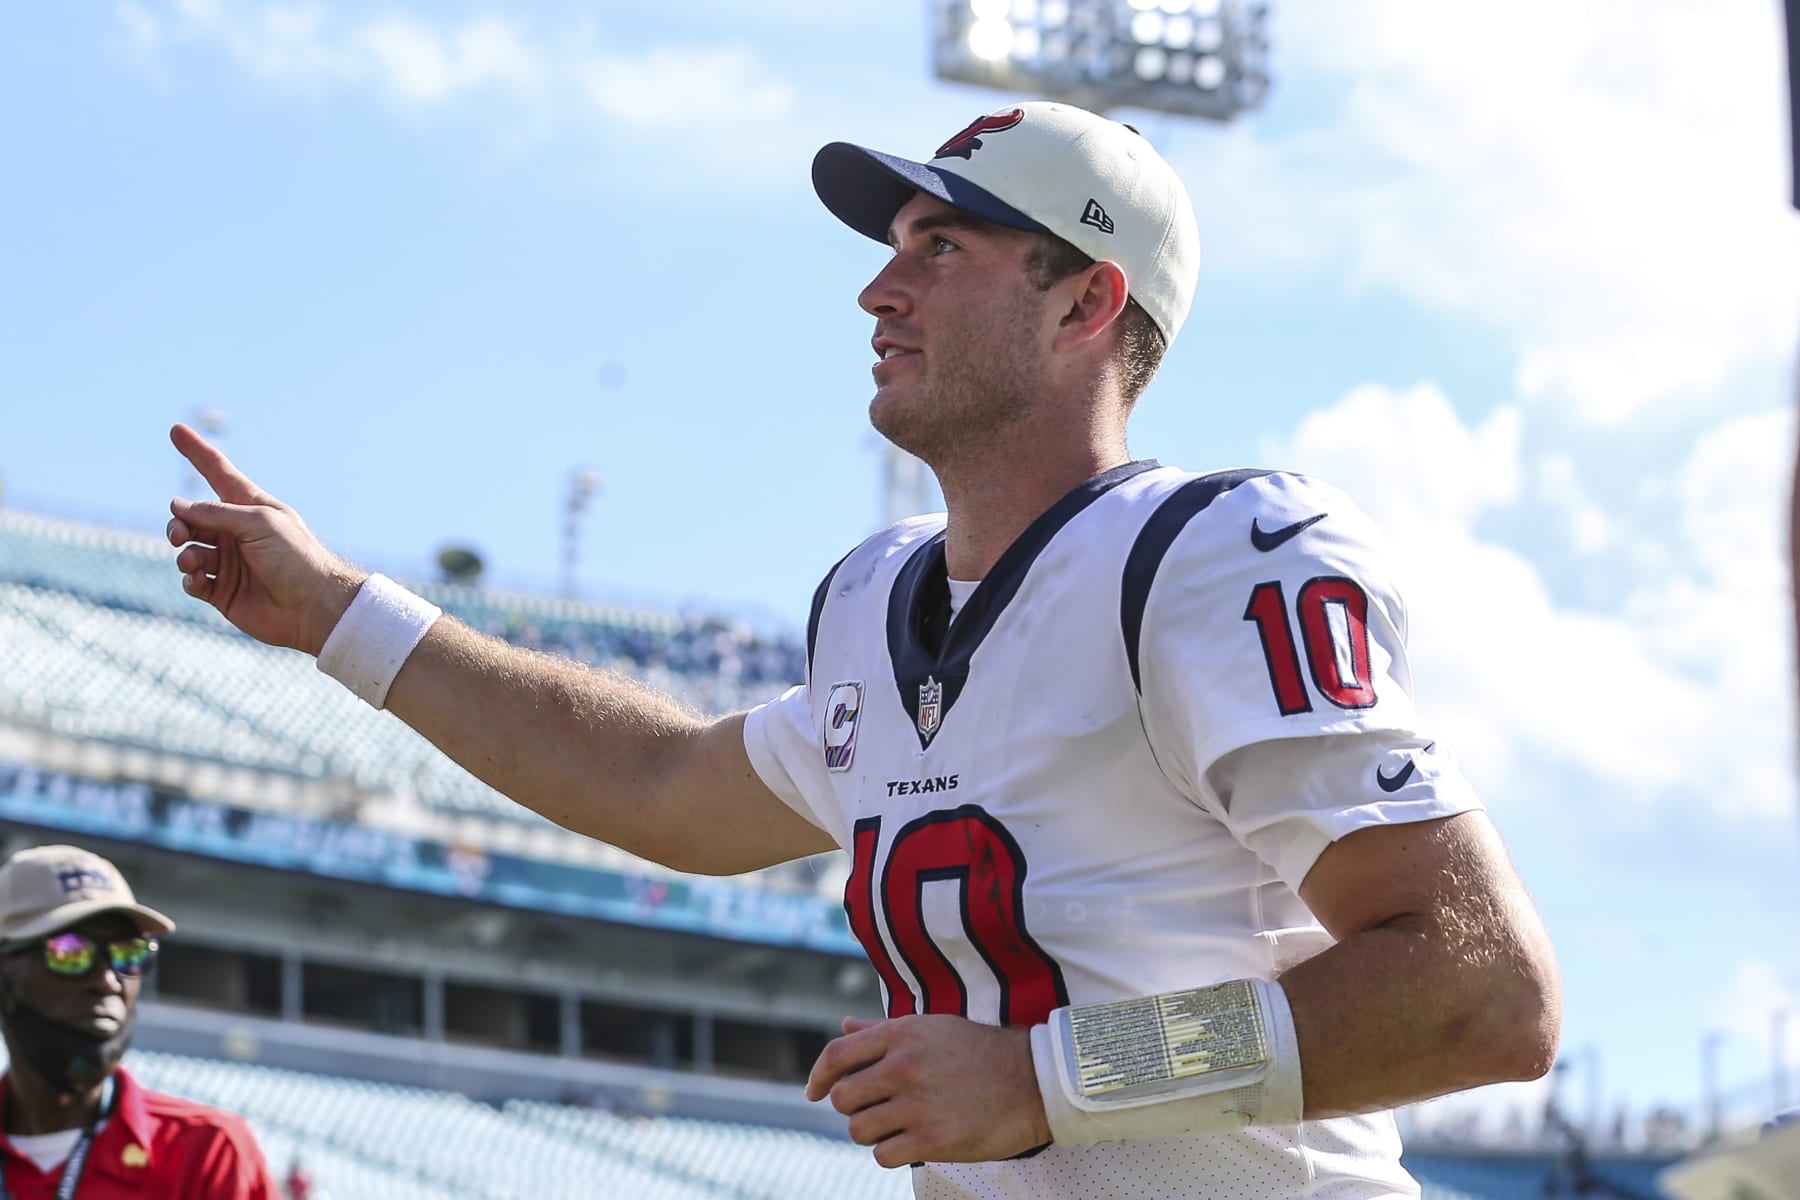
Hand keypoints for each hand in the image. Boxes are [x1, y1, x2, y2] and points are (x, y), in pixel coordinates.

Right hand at [166, 423, 363, 654]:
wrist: (315, 607)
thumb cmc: (296, 558)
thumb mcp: (259, 523)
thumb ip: (217, 513)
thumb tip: (178, 507)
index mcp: (249, 508)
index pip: (218, 473)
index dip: (197, 452)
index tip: (176, 430)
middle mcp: (236, 532)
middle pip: (192, 518)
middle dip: (179, 522)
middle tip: (180, 533)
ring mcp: (229, 562)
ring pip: (188, 550)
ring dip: (184, 553)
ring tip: (194, 561)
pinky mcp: (223, 591)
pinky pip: (192, 580)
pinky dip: (189, 578)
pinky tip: (198, 580)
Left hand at [805, 1014, 1049, 1167]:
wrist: (1034, 1082)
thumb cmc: (979, 1052)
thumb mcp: (931, 1028)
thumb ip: (882, 1030)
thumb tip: (844, 1028)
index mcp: (902, 1034)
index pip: (837, 1056)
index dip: (818, 1076)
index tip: (815, 1091)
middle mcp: (904, 1066)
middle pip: (843, 1098)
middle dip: (853, 1107)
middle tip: (877, 1109)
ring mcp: (918, 1104)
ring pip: (859, 1130)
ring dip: (873, 1132)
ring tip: (899, 1125)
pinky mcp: (933, 1140)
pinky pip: (883, 1155)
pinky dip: (892, 1152)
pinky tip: (912, 1141)